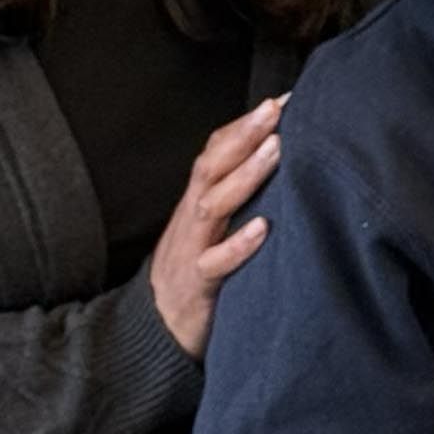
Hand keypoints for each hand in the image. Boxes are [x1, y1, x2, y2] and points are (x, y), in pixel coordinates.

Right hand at [150, 96, 283, 359]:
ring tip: (276, 149)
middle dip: (244, 135)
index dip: (243, 125)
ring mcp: (192, 251)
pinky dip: (238, 244)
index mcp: (198, 204)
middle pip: (212, 167)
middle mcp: (192, 220)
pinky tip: (262, 228)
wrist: (154, 334)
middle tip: (276, 109)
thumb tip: (278, 164)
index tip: (279, 100)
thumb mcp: (212, 232)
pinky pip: (215, 263)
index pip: (215, 153)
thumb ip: (236, 201)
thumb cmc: (197, 275)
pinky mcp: (197, 287)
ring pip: (213, 205)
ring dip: (246, 175)